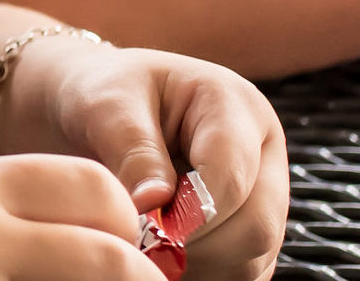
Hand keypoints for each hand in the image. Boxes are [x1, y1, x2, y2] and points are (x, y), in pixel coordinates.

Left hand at [33, 42, 286, 280]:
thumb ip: (134, 151)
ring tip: (146, 245)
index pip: (232, 175)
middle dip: (195, 246)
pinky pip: (241, 274)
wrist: (98, 110)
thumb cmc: (105, 96)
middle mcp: (260, 154)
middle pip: (256, 225)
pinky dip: (201, 274)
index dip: (188, 213)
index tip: (142, 225)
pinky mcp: (248, 233)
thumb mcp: (108, 106)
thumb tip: (152, 205)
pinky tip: (163, 258)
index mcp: (235, 106)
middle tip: (141, 244)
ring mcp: (261, 196)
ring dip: (197, 266)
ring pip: (251, 259)